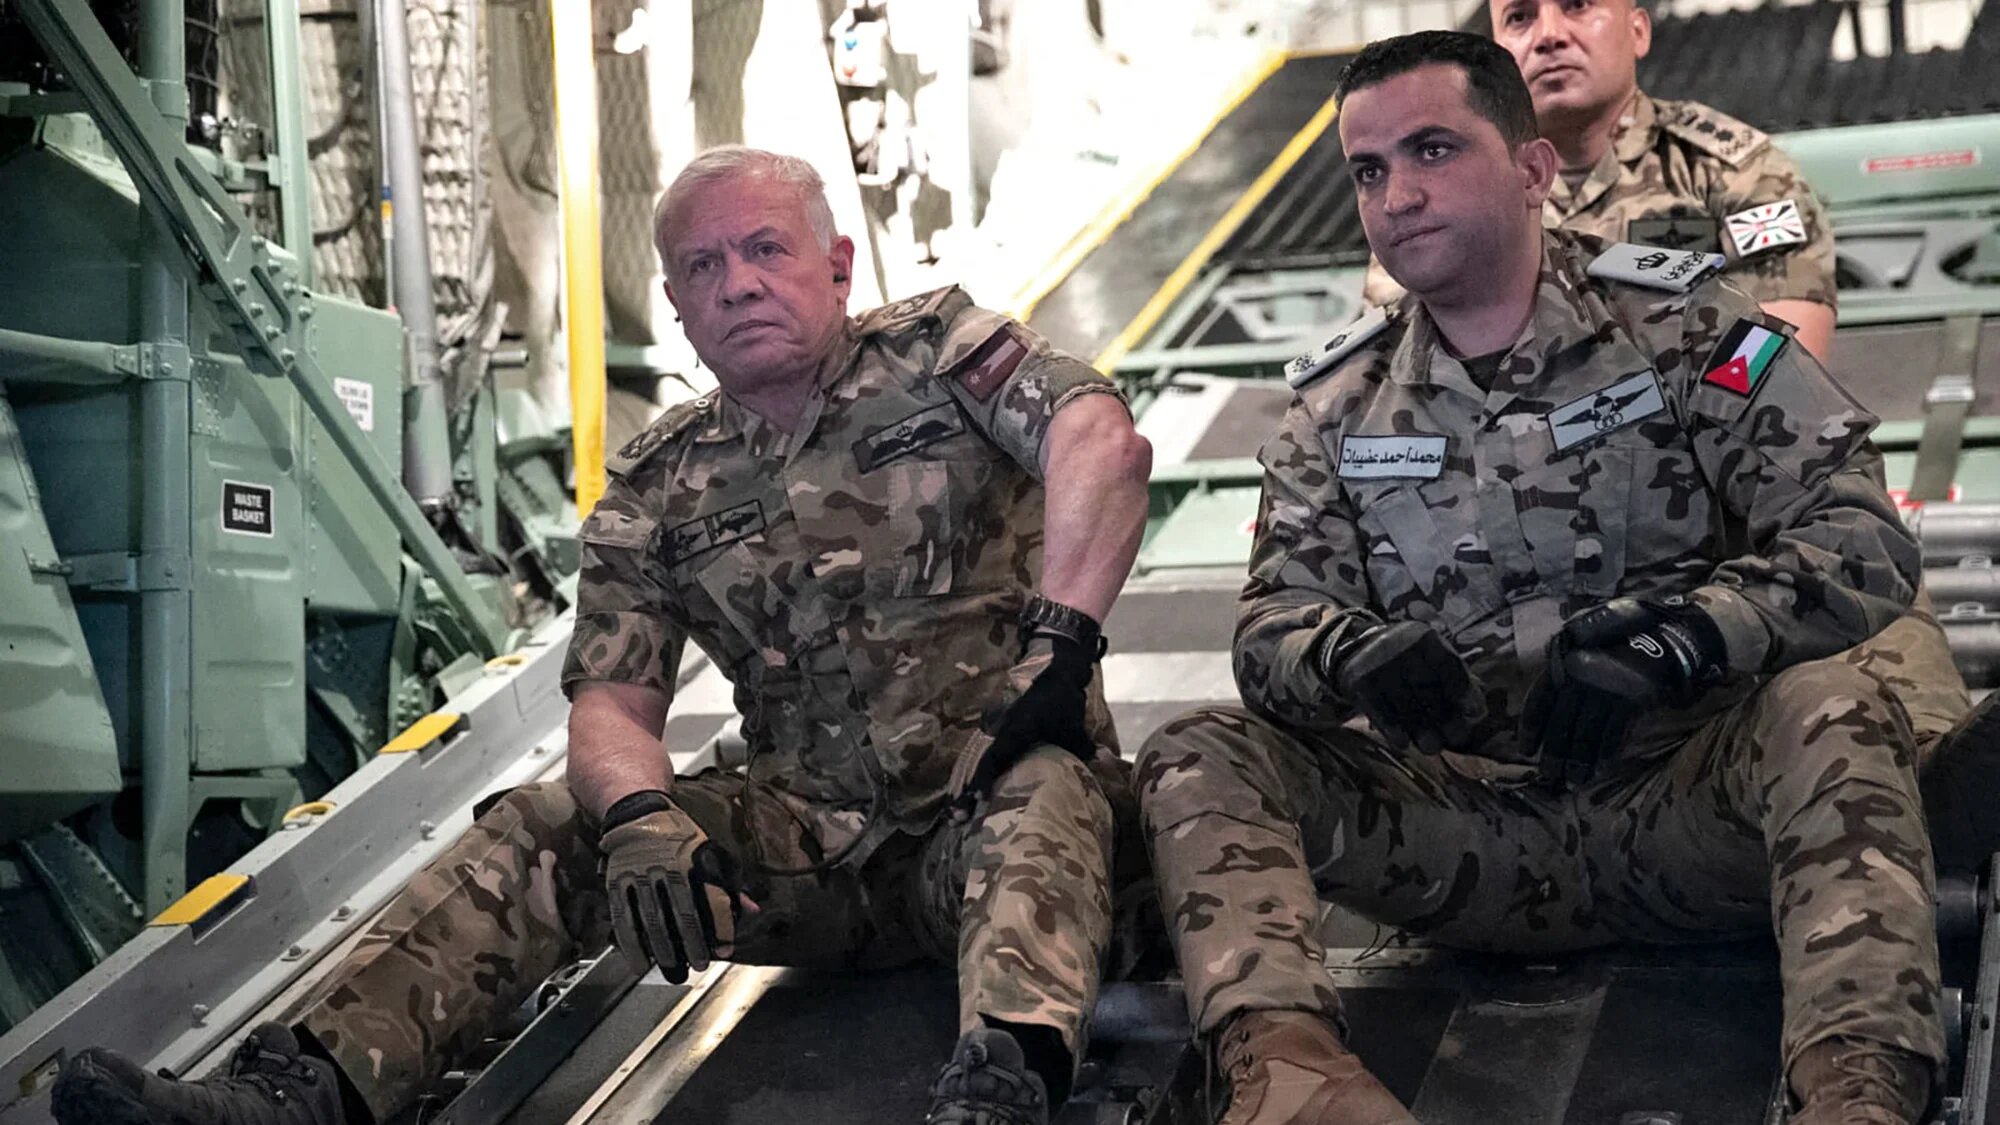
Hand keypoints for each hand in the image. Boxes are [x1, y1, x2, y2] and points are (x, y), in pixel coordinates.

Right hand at [600, 793, 747, 982]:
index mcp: (694, 860)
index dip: (721, 926)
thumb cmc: (679, 835)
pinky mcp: (618, 882)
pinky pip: (624, 918)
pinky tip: (640, 964)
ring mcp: (641, 876)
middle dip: (694, 943)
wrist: (638, 811)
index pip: (712, 899)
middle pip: (683, 913)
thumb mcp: (710, 852)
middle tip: (700, 965)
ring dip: (665, 950)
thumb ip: (730, 884)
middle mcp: (668, 868)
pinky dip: (631, 944)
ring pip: (654, 920)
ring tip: (674, 971)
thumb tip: (752, 911)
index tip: (727, 948)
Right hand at [952, 633, 1096, 808]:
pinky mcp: (990, 724)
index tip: (978, 800)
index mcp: (1017, 727)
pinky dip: (967, 771)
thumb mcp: (1073, 725)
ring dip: (961, 784)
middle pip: (976, 761)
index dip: (985, 779)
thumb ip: (1082, 747)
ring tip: (954, 813)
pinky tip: (960, 791)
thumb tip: (1099, 763)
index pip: (996, 757)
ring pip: (971, 757)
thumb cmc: (1062, 698)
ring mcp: (991, 724)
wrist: (1050, 665)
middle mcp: (998, 726)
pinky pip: (974, 751)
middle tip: (956, 819)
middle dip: (965, 791)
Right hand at [1325, 619, 1485, 754]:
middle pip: (1427, 686)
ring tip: (1432, 748)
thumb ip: (1456, 680)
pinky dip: (1394, 729)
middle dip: (1444, 715)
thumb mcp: (1431, 660)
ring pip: (1405, 703)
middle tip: (1455, 738)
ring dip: (1421, 729)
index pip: (1449, 664)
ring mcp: (1377, 663)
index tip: (1475, 713)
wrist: (1357, 650)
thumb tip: (1478, 710)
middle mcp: (1399, 644)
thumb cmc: (1408, 662)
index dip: (1464, 690)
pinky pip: (1380, 711)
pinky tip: (1403, 744)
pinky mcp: (1359, 681)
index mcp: (1423, 637)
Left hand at [1522, 596, 1725, 785]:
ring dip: (1578, 762)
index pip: (1539, 701)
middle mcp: (1579, 677)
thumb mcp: (1582, 640)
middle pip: (1560, 724)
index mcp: (1563, 661)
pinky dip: (1604, 755)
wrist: (1664, 634)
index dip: (1531, 729)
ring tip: (1571, 782)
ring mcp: (1604, 690)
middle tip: (1548, 777)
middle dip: (1554, 754)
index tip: (1526, 750)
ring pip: (1585, 734)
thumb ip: (1564, 663)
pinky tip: (1598, 770)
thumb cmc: (1619, 636)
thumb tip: (1549, 695)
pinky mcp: (1629, 701)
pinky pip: (1612, 734)